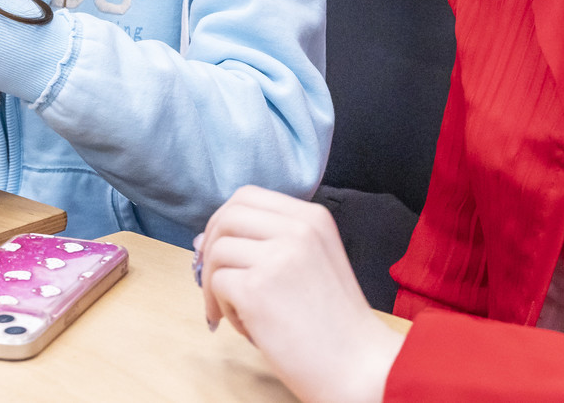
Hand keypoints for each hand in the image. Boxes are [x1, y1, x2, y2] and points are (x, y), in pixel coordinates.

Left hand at [198, 187, 405, 402]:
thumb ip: (271, 243)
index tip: (220, 247)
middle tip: (215, 280)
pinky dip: (223, 308)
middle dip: (210, 246)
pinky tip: (248, 328)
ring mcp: (278, 256)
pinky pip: (216, 284)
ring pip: (217, 251)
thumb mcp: (315, 262)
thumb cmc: (334, 325)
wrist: (358, 366)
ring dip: (216, 285)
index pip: (249, 196)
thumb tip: (205, 240)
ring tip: (239, 314)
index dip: (224, 220)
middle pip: (227, 216)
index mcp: (314, 218)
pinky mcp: (257, 288)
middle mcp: (298, 228)